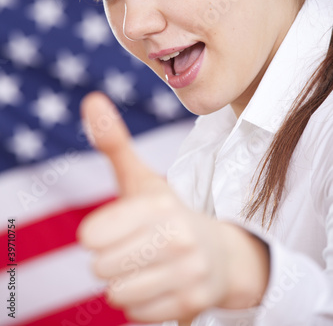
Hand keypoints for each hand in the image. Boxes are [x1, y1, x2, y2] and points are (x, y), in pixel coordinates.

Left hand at [77, 92, 268, 322]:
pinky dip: (140, 303)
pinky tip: (160, 284)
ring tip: (147, 266)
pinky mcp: (193, 303)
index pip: (93, 236)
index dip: (96, 235)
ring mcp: (188, 272)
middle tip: (135, 248)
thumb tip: (90, 98)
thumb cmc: (169, 214)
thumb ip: (114, 142)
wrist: (222, 253)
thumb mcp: (142, 179)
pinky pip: (136, 313)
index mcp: (159, 204)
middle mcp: (177, 236)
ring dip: (124, 282)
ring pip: (117, 294)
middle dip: (110, 260)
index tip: (111, 230)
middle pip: (101, 267)